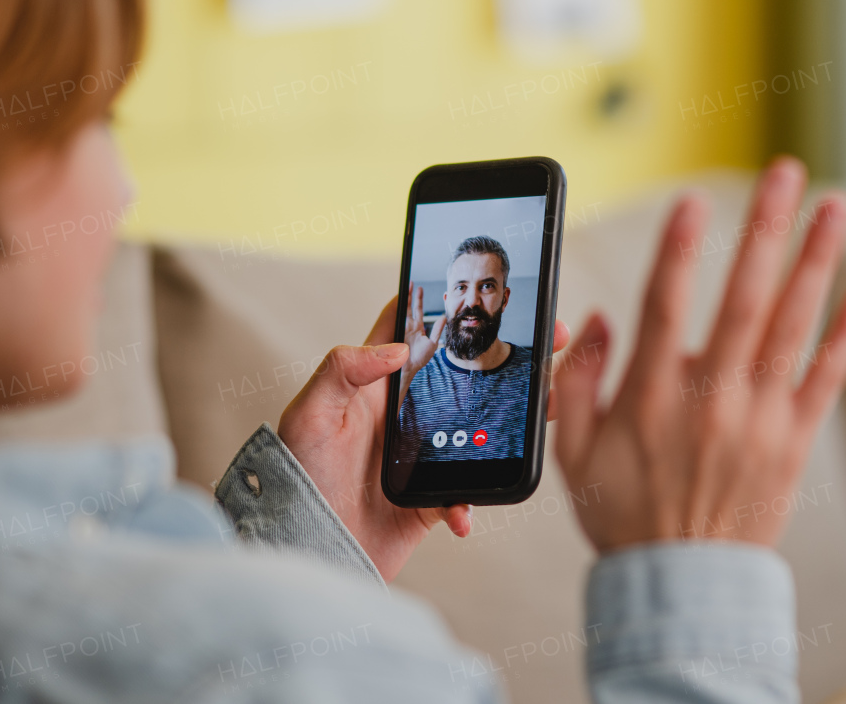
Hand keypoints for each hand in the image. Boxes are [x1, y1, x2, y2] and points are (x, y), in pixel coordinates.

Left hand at [278, 297, 570, 579]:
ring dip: (512, 422)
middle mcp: (401, 415)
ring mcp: (420, 455)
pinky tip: (460, 514)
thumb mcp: (307, 416)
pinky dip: (469, 503)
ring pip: (479, 426)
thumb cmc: (295, 481)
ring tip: (546, 412)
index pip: (406, 331)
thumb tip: (396, 348)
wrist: (304, 552)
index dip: (437, 305)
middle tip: (550, 338)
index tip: (476, 292)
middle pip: (460, 373)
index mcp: (372, 387)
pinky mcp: (430, 498)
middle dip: (504, 355)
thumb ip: (341, 371)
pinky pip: (465, 493)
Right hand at [402, 282, 444, 382]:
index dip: (418, 299)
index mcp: (418, 327)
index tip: (419, 288)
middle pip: (410, 306)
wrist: (411, 367)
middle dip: (411, 294)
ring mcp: (404, 328)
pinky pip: (401, 318)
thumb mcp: (433, 343)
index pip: (418, 310)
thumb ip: (437, 329)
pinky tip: (402, 301)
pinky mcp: (400, 331)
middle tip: (411, 283)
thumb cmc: (420, 358)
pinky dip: (401, 309)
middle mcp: (410, 325)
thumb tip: (444, 317)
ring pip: (405, 309)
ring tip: (407, 287)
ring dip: (406, 298)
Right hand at [552, 157, 845, 550]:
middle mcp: (711, 398)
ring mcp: (760, 417)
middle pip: (742, 298)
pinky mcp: (794, 439)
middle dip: (763, 229)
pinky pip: (827, 376)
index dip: (677, 248)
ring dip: (814, 260)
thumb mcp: (572, 451)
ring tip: (833, 204)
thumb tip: (596, 320)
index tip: (692, 200)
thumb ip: (576, 382)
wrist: (681, 582)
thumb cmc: (622, 512)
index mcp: (651, 397)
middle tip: (783, 172)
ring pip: (792, 325)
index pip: (663, 305)